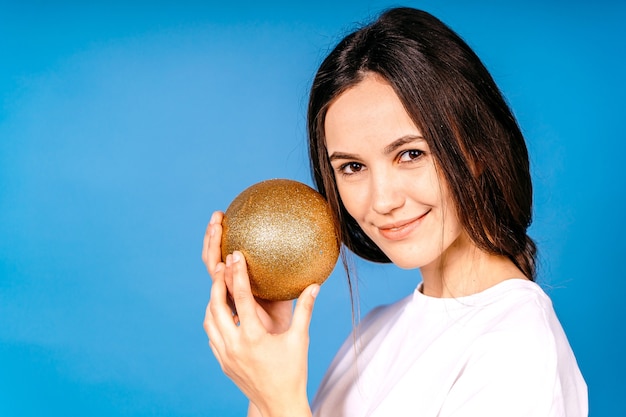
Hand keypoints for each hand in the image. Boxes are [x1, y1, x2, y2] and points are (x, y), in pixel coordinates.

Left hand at [202, 212, 316, 416]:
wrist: (278, 404)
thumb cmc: (293, 372)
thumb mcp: (300, 339)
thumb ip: (305, 310)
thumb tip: (314, 285)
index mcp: (253, 337)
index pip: (241, 297)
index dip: (237, 273)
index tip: (235, 255)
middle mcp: (234, 345)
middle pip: (216, 306)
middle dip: (217, 283)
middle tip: (221, 265)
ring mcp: (225, 355)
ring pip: (209, 320)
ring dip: (212, 300)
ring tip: (219, 285)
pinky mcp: (222, 362)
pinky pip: (211, 335)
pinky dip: (212, 319)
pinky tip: (221, 311)